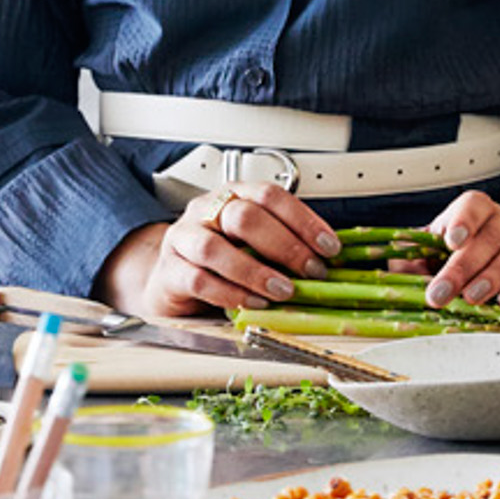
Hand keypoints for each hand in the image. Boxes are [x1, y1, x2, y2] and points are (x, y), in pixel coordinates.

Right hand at [96, 184, 341, 319]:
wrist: (172, 278)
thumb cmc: (220, 259)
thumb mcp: (252, 244)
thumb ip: (282, 247)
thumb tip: (326, 263)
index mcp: (233, 196)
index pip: (270, 195)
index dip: (303, 220)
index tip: (329, 247)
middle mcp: (206, 210)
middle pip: (243, 217)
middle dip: (284, 246)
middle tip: (310, 271)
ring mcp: (184, 238)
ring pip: (214, 248)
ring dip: (255, 271)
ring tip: (282, 291)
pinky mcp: (170, 271)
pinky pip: (198, 280)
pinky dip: (231, 294)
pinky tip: (254, 303)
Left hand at [421, 193, 499, 316]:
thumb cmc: (467, 253)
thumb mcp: (434, 252)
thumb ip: (413, 260)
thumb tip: (393, 273)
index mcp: (477, 213)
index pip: (474, 206)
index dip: (464, 220)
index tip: (451, 240)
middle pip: (492, 236)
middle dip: (464, 266)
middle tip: (443, 292)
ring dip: (495, 276)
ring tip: (473, 297)